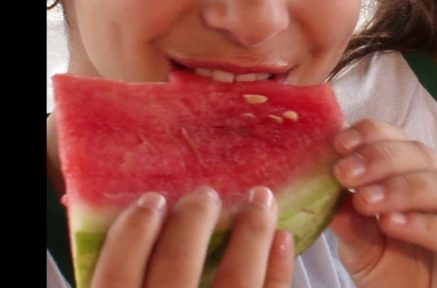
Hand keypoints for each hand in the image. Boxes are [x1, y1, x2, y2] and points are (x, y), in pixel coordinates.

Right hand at [92, 186, 293, 287]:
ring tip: (260, 198)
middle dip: (193, 222)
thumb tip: (138, 212)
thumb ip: (127, 269)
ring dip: (250, 233)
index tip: (152, 199)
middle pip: (175, 268)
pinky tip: (282, 237)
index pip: (119, 272)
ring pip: (234, 280)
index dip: (133, 232)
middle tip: (205, 194)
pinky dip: (278, 268)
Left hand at [331, 119, 436, 287]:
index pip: (399, 139)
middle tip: (344, 172)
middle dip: (380, 159)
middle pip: (422, 156)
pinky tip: (394, 223)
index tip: (338, 143)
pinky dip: (427, 225)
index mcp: (423, 171)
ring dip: (404, 188)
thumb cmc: (401, 273)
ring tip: (366, 199)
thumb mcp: (364, 248)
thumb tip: (324, 193)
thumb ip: (350, 222)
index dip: (371, 135)